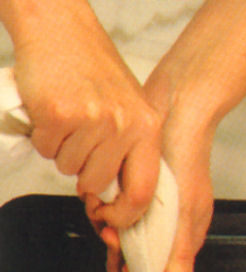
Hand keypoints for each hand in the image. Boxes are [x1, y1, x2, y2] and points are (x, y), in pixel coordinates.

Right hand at [13, 1, 161, 226]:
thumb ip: (130, 154)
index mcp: (148, 128)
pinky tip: (53, 112)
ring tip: (70, 120)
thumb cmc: (94, 70)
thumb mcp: (131, 111)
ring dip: (63, 152)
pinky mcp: (59, 113)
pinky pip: (47, 150)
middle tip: (81, 144)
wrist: (60, 27)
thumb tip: (117, 200)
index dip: (123, 215)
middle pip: (97, 183)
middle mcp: (124, 125)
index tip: (109, 217)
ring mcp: (92, 119)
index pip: (142, 192)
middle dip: (83, 174)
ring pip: (69, 169)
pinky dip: (44, 137)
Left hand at [87, 115, 214, 271]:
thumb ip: (180, 256)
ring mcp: (148, 207)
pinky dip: (103, 208)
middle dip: (119, 252)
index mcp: (183, 236)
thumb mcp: (187, 213)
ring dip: (107, 228)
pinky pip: (113, 209)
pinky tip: (99, 200)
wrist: (176, 107)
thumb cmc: (189, 157)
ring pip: (121, 233)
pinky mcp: (132, 189)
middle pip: (136, 256)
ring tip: (103, 215)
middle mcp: (165, 225)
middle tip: (111, 239)